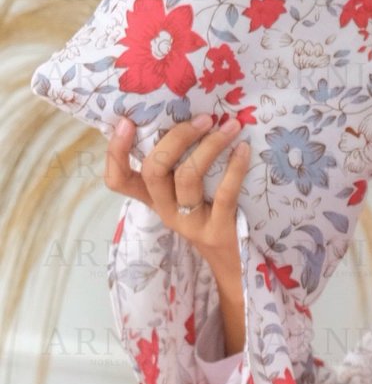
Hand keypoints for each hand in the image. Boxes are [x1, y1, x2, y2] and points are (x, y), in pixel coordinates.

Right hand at [104, 113, 249, 354]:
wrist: (236, 265)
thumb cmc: (211, 218)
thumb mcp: (186, 197)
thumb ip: (176, 169)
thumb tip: (182, 119)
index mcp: (154, 201)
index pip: (117, 180)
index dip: (115, 152)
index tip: (126, 122)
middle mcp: (166, 212)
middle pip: (154, 170)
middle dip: (177, 137)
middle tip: (204, 118)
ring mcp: (191, 224)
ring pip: (188, 177)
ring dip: (209, 146)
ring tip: (229, 127)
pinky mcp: (219, 231)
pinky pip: (223, 194)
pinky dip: (234, 168)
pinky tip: (244, 150)